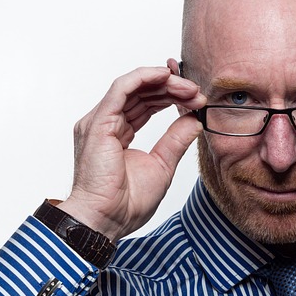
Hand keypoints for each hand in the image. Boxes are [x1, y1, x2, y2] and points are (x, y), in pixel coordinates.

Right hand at [58, 59, 205, 242]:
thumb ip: (176, 139)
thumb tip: (195, 119)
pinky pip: (121, 89)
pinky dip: (144, 77)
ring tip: (189, 88)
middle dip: (172, 88)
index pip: (146, 104)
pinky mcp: (98, 122)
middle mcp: (106, 123)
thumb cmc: (127, 203)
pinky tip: (165, 76)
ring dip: (164, 83)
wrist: (107, 220)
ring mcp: (100, 121)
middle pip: (141, 93)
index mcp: (118, 133)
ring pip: (133, 87)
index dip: (171, 97)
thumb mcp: (163, 164)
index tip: (196, 100)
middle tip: (197, 92)